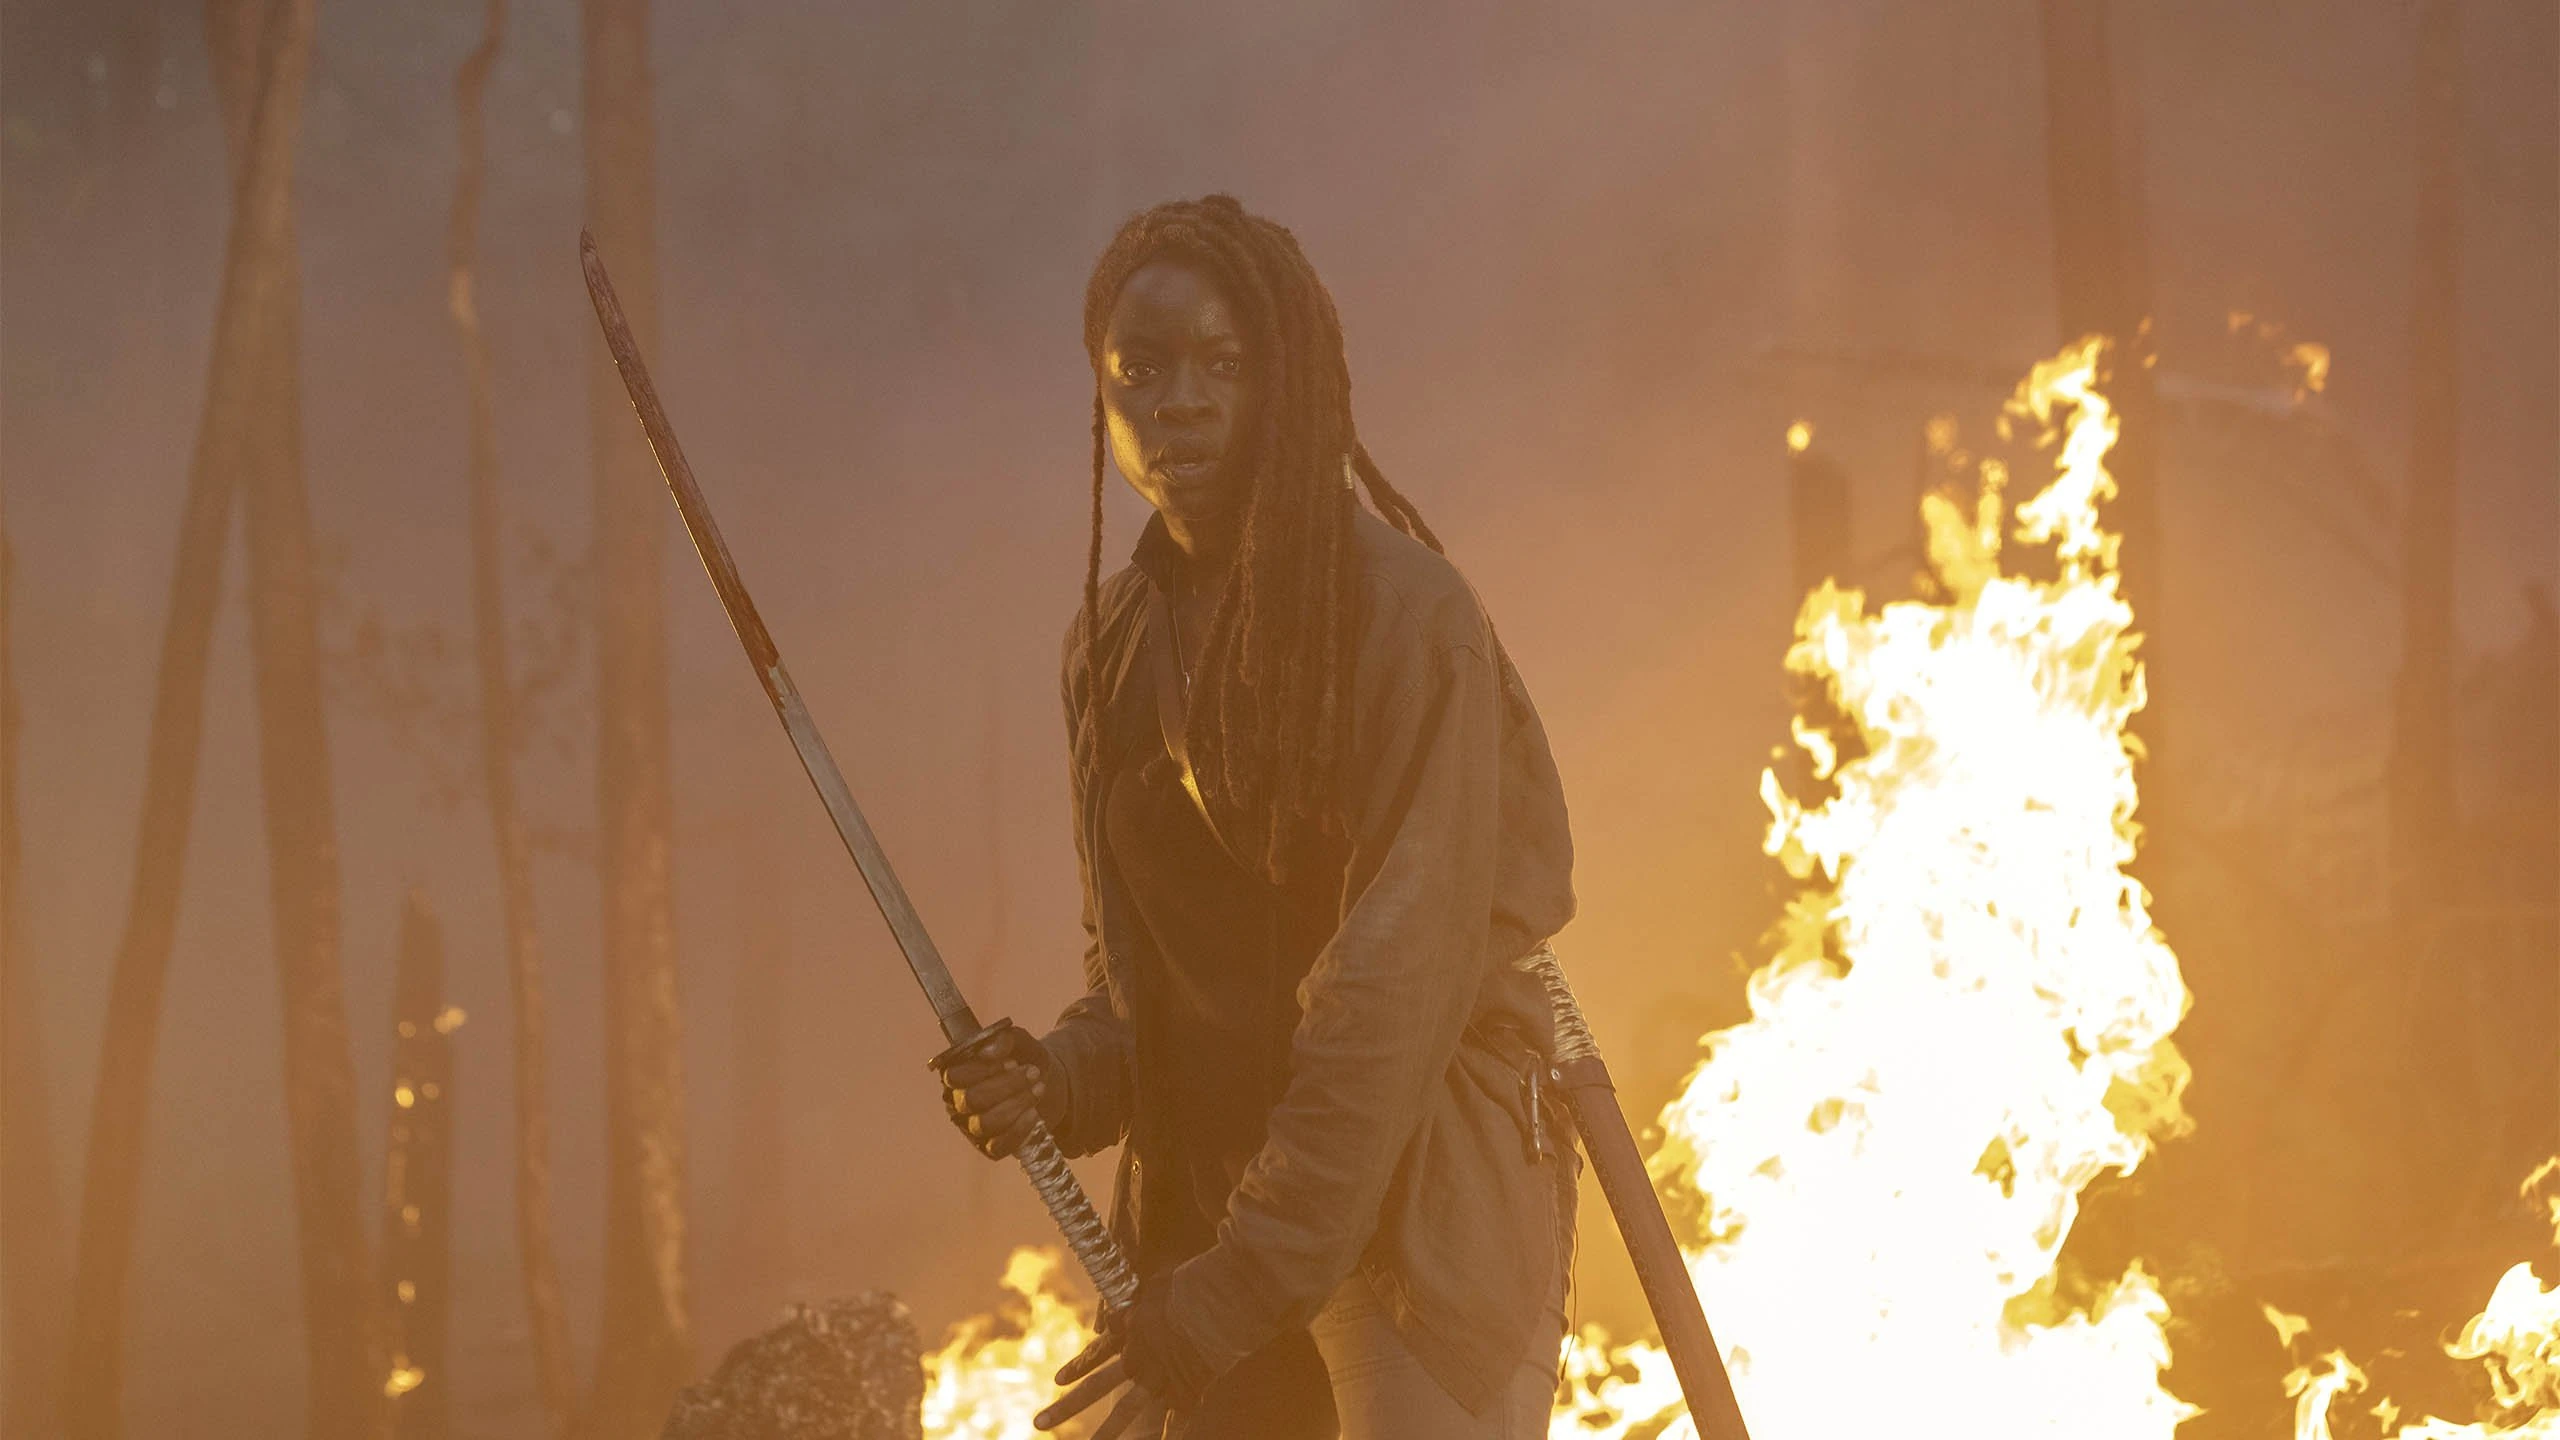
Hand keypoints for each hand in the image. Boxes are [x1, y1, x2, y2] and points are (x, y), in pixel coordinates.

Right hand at [933, 1021, 1062, 1159]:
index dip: (983, 1069)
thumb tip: (989, 1050)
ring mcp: (971, 1128)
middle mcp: (958, 1103)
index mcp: (956, 1075)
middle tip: (1033, 1072)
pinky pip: (998, 1146)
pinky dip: (1019, 1129)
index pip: (954, 1076)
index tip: (1011, 1061)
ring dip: (1017, 1103)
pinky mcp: (989, 1148)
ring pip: (985, 1123)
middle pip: (972, 1100)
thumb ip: (1006, 1038)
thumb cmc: (1025, 1060)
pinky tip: (1034, 1113)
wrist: (1047, 1084)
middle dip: (1007, 1085)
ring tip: (1039, 1088)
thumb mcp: (1022, 1043)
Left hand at [1036, 1284, 1210, 1435]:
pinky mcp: (1183, 1388)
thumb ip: (1138, 1293)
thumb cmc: (1186, 1286)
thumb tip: (1122, 1295)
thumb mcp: (1154, 1283)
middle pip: (1096, 1389)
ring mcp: (1157, 1379)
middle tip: (1038, 1423)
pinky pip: (1177, 1416)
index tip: (1058, 1381)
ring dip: (1105, 1433)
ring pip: (1125, 1411)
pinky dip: (1173, 1432)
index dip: (1076, 1367)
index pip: (1095, 1354)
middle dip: (1065, 1408)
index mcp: (1128, 1334)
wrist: (1212, 1306)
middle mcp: (1136, 1361)